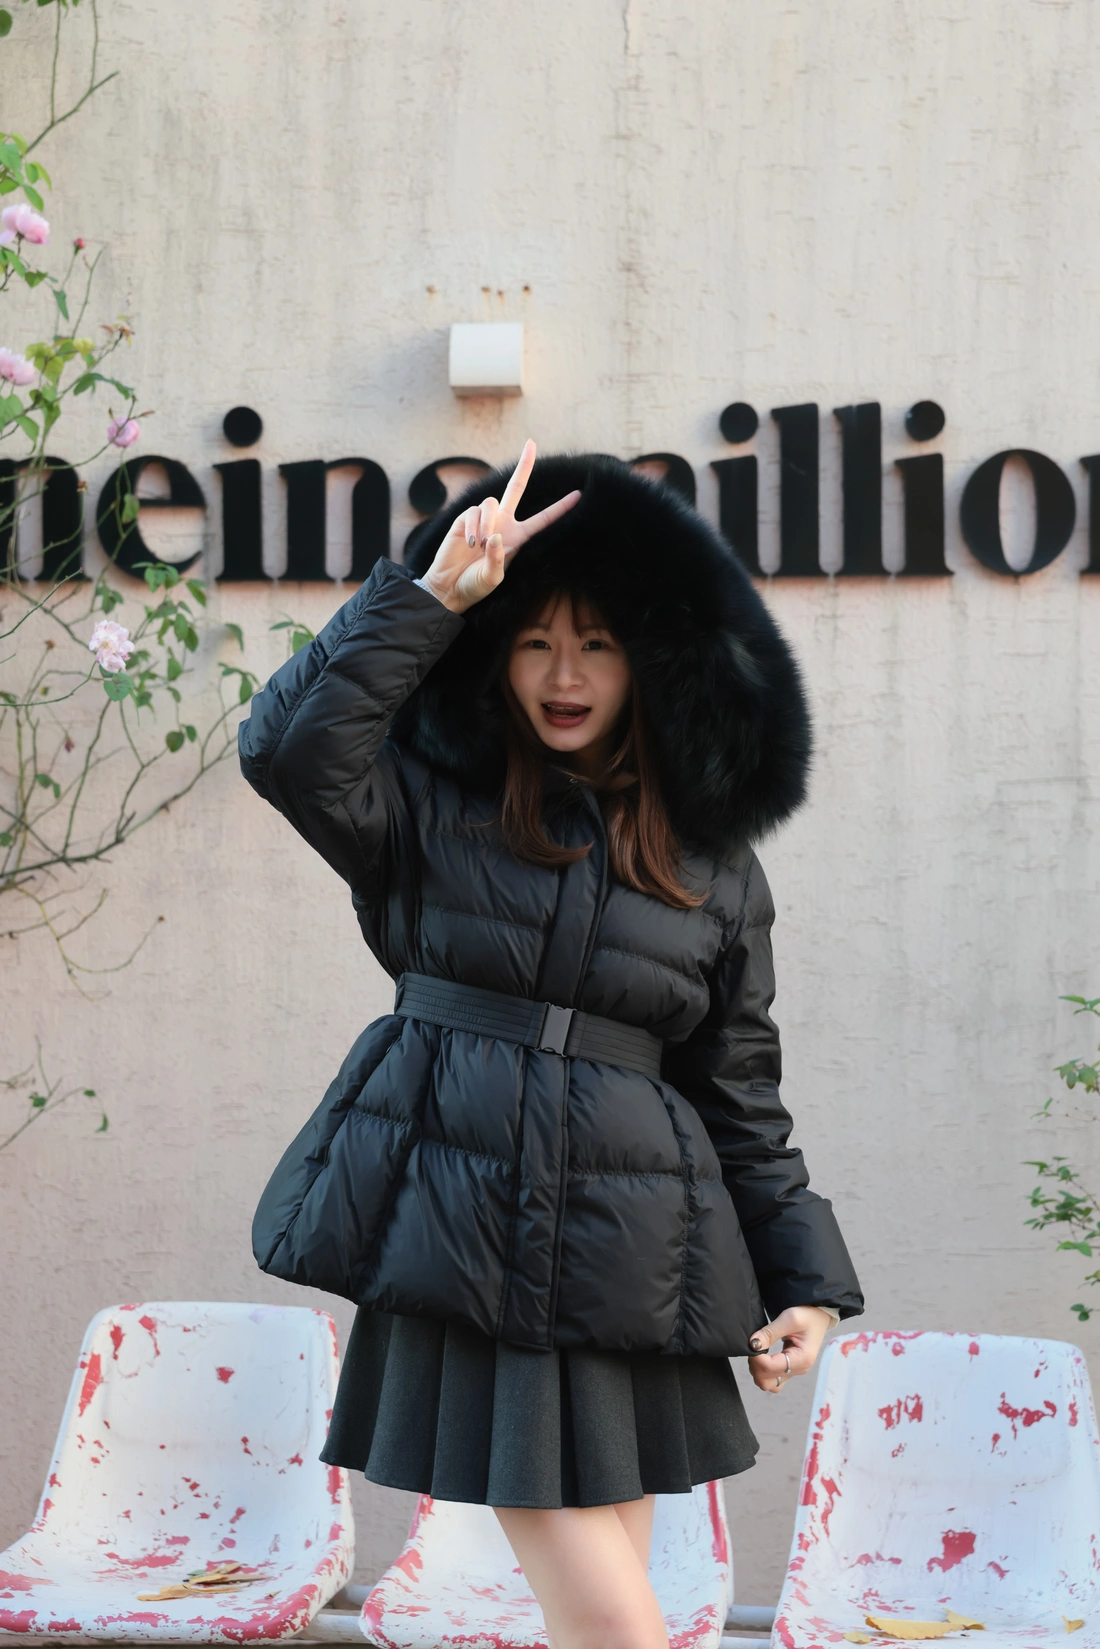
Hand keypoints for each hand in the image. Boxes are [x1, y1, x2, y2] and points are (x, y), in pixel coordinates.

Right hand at [420, 438, 580, 613]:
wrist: (449, 586)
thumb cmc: (475, 586)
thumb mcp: (492, 579)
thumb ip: (497, 559)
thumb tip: (494, 536)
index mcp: (517, 537)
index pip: (542, 519)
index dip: (560, 508)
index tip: (579, 495)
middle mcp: (502, 523)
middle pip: (516, 487)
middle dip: (524, 465)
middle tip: (531, 442)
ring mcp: (483, 519)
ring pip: (491, 502)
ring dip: (486, 524)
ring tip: (478, 545)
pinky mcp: (464, 518)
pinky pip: (473, 511)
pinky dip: (472, 526)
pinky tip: (468, 543)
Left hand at [746, 1305, 832, 1394]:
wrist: (818, 1315)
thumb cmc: (807, 1315)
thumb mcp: (789, 1318)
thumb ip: (770, 1333)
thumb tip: (753, 1344)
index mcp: (802, 1359)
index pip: (769, 1368)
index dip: (756, 1358)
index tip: (752, 1343)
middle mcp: (799, 1370)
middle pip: (767, 1382)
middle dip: (755, 1366)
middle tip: (754, 1348)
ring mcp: (794, 1371)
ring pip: (768, 1383)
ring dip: (758, 1370)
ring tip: (758, 1351)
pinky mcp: (790, 1369)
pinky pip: (772, 1378)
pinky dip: (763, 1370)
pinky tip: (763, 1356)